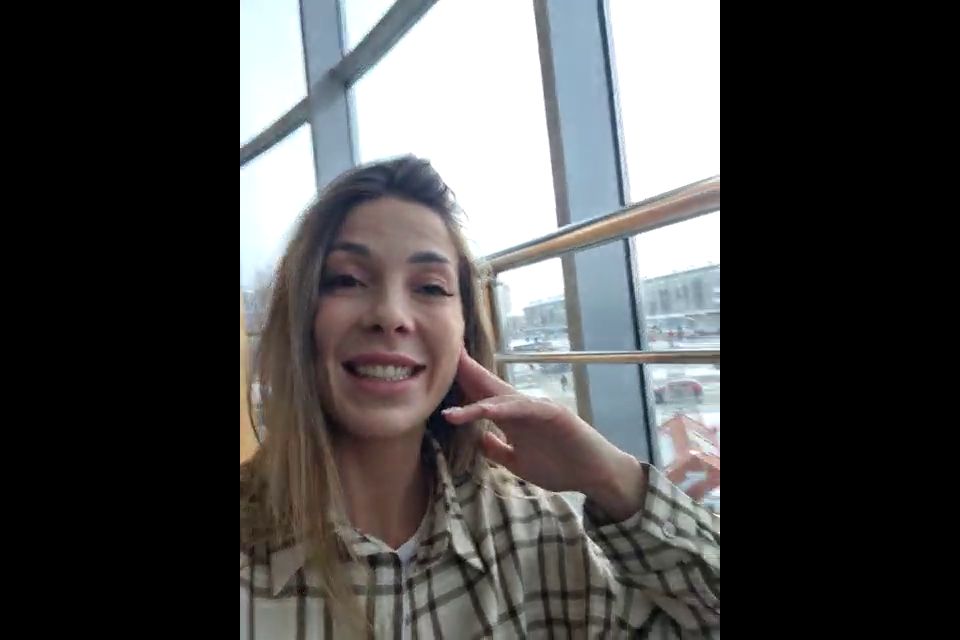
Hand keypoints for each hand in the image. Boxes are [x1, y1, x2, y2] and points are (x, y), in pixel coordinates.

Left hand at [442, 349, 645, 519]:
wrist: (596, 474)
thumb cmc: (560, 467)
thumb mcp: (519, 463)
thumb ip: (498, 450)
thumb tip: (479, 438)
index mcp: (512, 420)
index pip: (483, 397)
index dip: (463, 383)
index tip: (439, 371)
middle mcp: (522, 409)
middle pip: (489, 387)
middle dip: (467, 372)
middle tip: (445, 354)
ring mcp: (538, 409)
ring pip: (503, 398)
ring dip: (477, 397)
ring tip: (452, 402)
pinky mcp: (553, 414)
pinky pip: (525, 409)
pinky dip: (505, 409)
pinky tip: (487, 409)